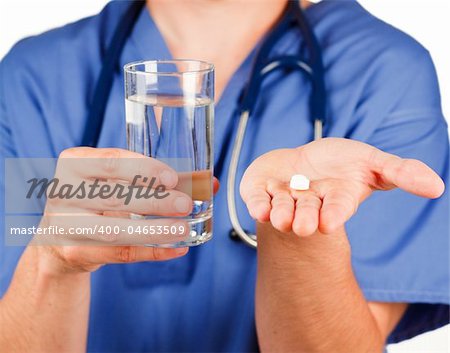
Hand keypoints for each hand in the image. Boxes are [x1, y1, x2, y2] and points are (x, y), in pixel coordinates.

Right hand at [34, 147, 217, 273]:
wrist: (61, 236)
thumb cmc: (98, 198)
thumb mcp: (117, 180)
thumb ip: (160, 178)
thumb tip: (211, 183)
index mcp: (75, 163)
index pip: (110, 162)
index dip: (142, 168)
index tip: (172, 178)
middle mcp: (64, 192)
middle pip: (114, 197)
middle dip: (154, 201)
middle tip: (185, 204)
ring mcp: (65, 225)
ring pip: (114, 230)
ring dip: (154, 230)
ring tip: (184, 229)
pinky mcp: (75, 252)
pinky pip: (118, 254)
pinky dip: (151, 252)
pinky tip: (176, 248)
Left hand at [240, 138, 443, 235]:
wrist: (300, 162)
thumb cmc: (338, 163)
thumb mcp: (371, 162)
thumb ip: (400, 172)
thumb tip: (437, 186)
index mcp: (335, 199)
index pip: (336, 208)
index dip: (333, 214)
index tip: (330, 223)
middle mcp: (308, 203)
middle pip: (307, 212)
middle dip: (304, 218)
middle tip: (301, 226)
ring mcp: (282, 197)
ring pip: (281, 208)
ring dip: (281, 213)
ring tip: (280, 217)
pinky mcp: (259, 190)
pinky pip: (256, 198)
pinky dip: (257, 203)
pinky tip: (258, 209)